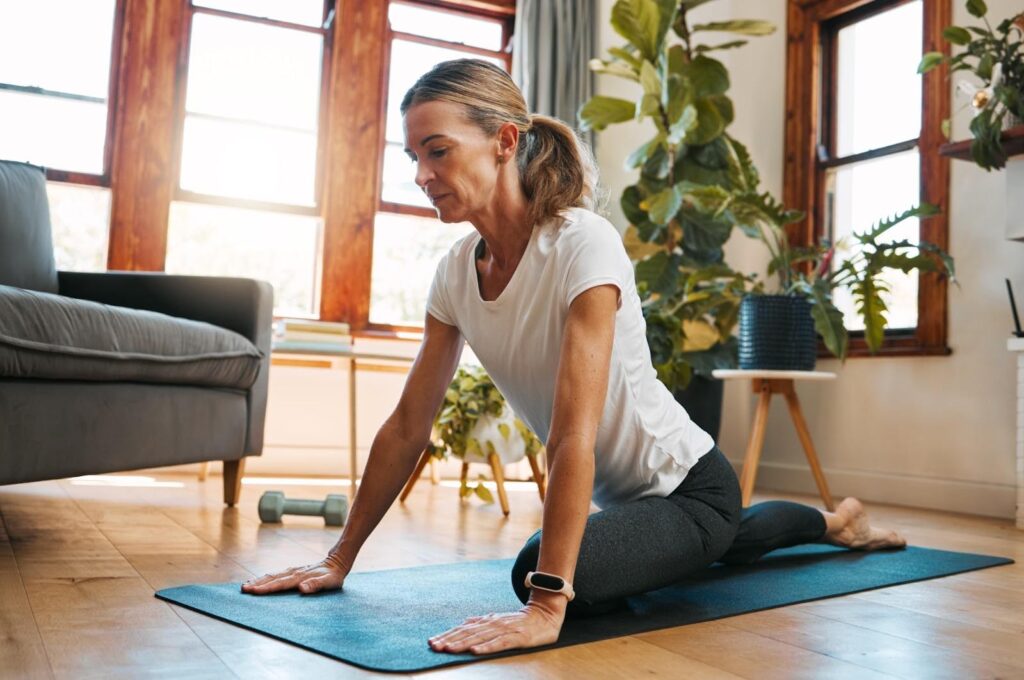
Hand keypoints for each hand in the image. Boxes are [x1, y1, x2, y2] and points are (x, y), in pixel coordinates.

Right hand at [240, 555, 348, 594]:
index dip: (266, 588)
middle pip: (272, 578)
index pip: (280, 584)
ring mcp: (293, 571)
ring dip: (259, 581)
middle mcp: (294, 573)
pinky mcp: (293, 572)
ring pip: (272, 575)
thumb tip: (302, 589)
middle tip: (243, 589)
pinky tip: (259, 581)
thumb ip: (316, 585)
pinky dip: (266, 578)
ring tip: (246, 586)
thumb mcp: (329, 582)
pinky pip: (276, 575)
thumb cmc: (334, 576)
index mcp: (300, 577)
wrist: (337, 562)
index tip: (253, 592)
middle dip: (257, 584)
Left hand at [428, 601, 564, 655]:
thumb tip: (463, 622)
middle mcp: (492, 623)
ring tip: (448, 649)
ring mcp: (504, 630)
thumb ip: (481, 622)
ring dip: (463, 643)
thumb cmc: (519, 621)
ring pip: (479, 637)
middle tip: (434, 647)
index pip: (462, 628)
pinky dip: (486, 647)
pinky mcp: (516, 637)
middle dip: (449, 640)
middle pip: (467, 633)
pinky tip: (475, 651)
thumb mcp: (497, 620)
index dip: (447, 635)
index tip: (431, 642)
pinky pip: (499, 643)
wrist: (545, 615)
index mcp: (486, 621)